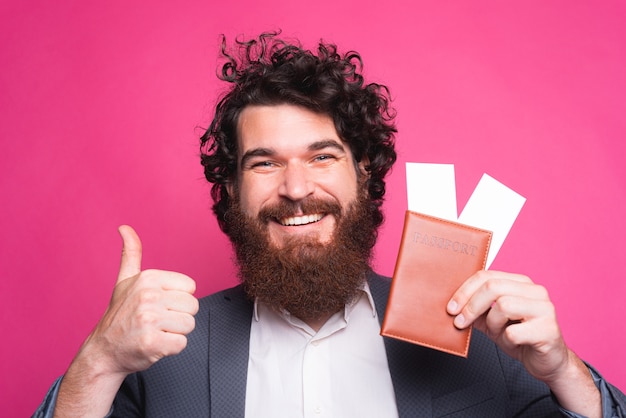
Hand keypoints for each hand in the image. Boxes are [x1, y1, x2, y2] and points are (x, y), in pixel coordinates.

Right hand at [83, 225, 198, 374]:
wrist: (103, 352)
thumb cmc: (119, 316)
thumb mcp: (125, 281)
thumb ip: (131, 254)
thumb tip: (124, 227)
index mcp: (148, 278)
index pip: (190, 287)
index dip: (177, 299)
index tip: (158, 305)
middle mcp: (148, 296)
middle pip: (193, 306)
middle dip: (178, 317)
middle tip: (156, 322)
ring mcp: (150, 320)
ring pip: (189, 325)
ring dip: (175, 333)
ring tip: (155, 332)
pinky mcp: (152, 343)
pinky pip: (182, 344)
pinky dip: (170, 349)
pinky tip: (153, 345)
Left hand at [446, 270, 567, 382]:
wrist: (547, 362)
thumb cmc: (520, 338)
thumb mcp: (492, 321)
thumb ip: (476, 310)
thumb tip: (452, 306)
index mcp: (521, 283)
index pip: (486, 276)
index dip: (464, 291)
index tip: (451, 308)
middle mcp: (535, 291)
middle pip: (493, 287)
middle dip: (471, 306)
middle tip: (459, 322)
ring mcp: (545, 309)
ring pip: (503, 306)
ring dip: (492, 323)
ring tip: (499, 332)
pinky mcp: (548, 329)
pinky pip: (514, 331)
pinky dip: (506, 339)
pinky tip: (514, 342)